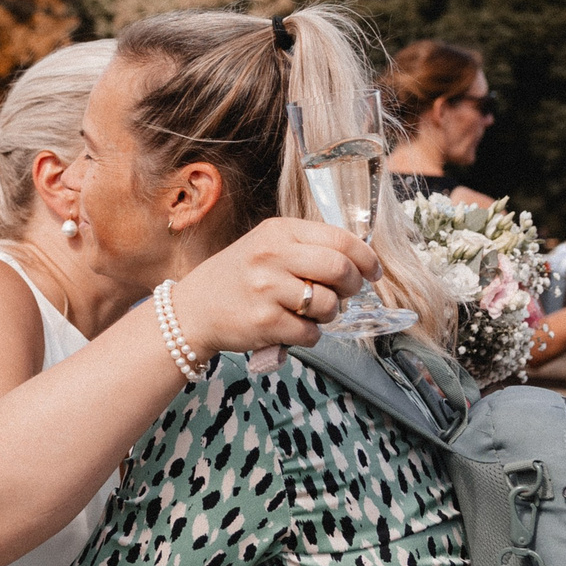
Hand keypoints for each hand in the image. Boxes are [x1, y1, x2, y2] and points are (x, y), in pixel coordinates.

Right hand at [167, 217, 378, 356]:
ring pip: (328, 304)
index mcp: (278, 231)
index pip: (340, 239)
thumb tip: (359, 262)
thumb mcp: (267, 246)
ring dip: (328, 313)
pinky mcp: (265, 322)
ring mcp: (267, 289)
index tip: (372, 271)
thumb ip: (307, 247)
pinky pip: (311, 333)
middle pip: (339, 269)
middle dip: (352, 285)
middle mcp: (272, 256)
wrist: (193, 310)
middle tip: (345, 293)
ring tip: (309, 311)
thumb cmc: (238, 278)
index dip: (365, 258)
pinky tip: (291, 326)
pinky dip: (309, 334)